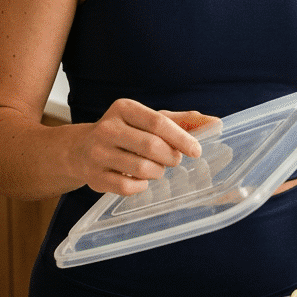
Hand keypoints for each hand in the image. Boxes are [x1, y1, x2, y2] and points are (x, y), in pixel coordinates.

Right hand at [76, 99, 218, 195]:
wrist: (80, 149)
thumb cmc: (126, 132)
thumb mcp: (149, 120)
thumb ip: (182, 121)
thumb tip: (216, 123)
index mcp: (124, 108)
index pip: (159, 122)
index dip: (182, 138)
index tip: (196, 151)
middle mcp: (107, 128)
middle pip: (152, 146)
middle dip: (170, 157)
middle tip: (174, 160)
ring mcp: (97, 153)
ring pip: (142, 169)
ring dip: (157, 172)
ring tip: (155, 168)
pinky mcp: (94, 176)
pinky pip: (128, 187)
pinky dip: (141, 186)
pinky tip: (140, 179)